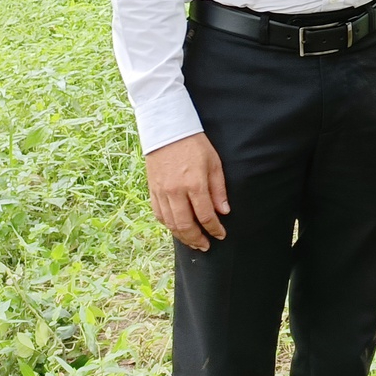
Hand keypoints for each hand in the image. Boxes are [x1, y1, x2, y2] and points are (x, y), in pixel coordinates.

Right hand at [145, 132, 228, 252]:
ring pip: (171, 224)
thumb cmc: (194, 144)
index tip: (221, 235)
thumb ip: (218, 189)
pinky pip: (159, 215)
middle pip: (186, 225)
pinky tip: (177, 228)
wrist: (167, 129)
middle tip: (206, 246)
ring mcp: (161, 192)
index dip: (214, 229)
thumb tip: (223, 212)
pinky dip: (168, 225)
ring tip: (193, 242)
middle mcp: (176, 192)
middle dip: (197, 239)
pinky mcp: (152, 190)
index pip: (205, 215)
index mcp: (194, 184)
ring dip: (182, 237)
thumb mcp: (214, 163)